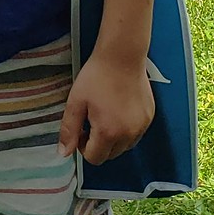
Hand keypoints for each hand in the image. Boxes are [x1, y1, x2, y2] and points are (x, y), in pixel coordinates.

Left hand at [59, 48, 154, 164]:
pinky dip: (126, 129)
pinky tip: (119, 110)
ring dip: (113, 139)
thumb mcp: (76, 103)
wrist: (122, 56)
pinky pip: (136, 133)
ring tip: (106, 115)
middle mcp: (128, 134)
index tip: (82, 130)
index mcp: (108, 132)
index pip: (95, 158)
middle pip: (110, 155)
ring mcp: (141, 126)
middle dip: (99, 144)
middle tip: (92, 121)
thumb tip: (64, 153)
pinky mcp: (149, 117)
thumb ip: (69, 130)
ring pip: (124, 146)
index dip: (83, 147)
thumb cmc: (97, 77)